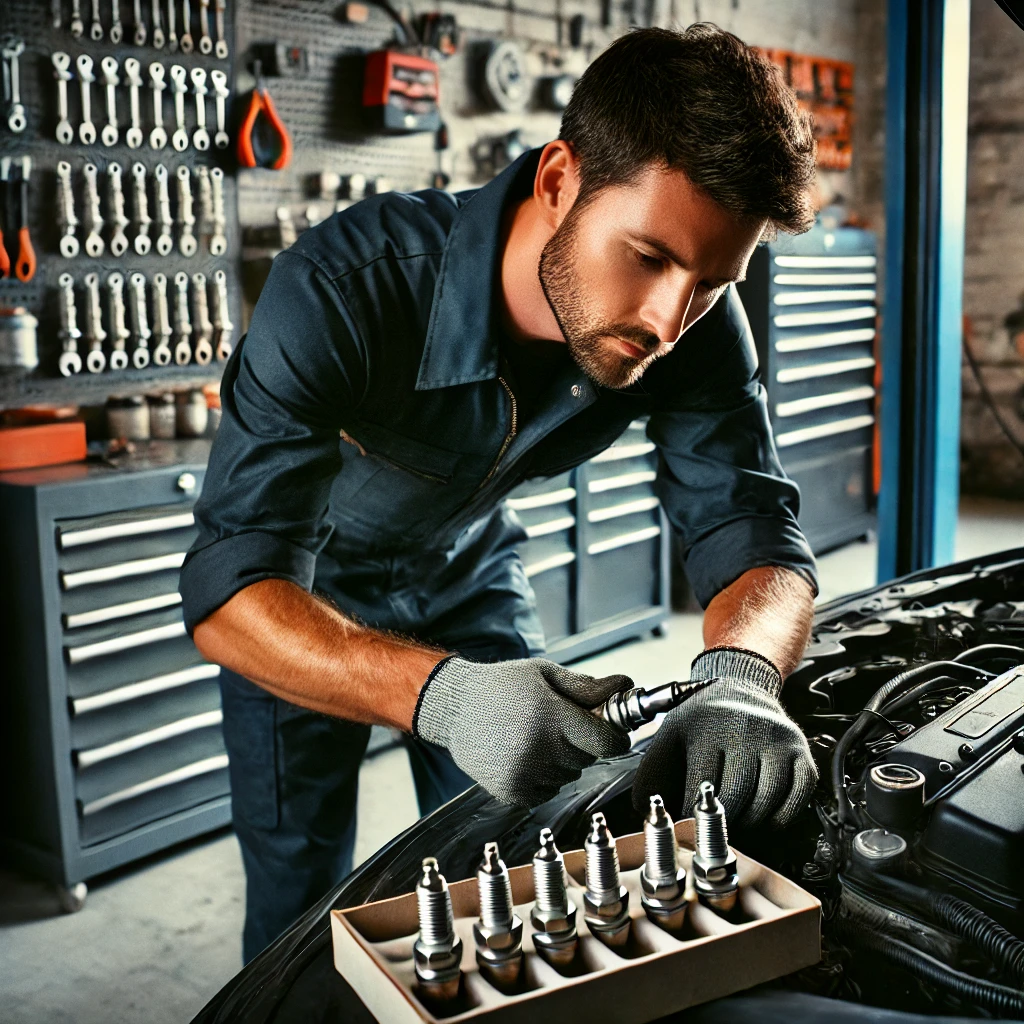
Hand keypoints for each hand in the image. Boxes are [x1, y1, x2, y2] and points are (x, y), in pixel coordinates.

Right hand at [414, 656, 632, 806]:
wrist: (454, 708)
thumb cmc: (501, 686)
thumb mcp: (544, 675)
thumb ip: (587, 687)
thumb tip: (625, 686)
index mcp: (551, 717)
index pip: (606, 742)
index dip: (615, 737)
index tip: (613, 731)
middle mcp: (539, 749)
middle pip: (587, 759)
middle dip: (582, 743)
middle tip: (559, 724)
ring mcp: (524, 774)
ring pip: (568, 776)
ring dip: (561, 761)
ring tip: (534, 737)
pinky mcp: (511, 792)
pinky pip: (547, 791)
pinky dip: (543, 778)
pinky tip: (523, 755)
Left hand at [632, 647, 816, 827]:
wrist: (741, 687)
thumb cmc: (702, 720)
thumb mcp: (668, 737)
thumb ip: (651, 774)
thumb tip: (646, 812)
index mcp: (709, 724)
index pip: (700, 787)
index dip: (691, 812)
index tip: (688, 821)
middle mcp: (748, 729)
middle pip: (737, 798)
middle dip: (722, 822)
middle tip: (713, 828)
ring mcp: (779, 741)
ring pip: (768, 804)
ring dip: (750, 824)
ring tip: (735, 823)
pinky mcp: (802, 753)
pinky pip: (797, 801)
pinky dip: (779, 819)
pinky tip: (762, 816)